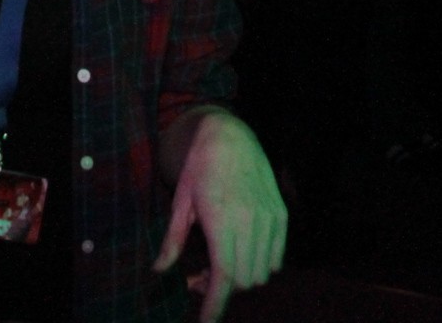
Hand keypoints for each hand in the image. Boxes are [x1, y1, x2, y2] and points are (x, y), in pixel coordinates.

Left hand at [156, 109, 286, 322]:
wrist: (231, 136)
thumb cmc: (200, 167)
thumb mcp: (180, 201)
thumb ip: (172, 240)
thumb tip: (160, 270)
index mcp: (221, 218)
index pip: (225, 275)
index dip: (216, 303)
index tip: (207, 322)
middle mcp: (250, 221)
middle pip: (243, 280)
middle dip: (220, 288)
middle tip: (198, 278)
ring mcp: (269, 219)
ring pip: (261, 273)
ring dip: (241, 279)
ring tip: (218, 263)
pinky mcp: (281, 216)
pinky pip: (276, 259)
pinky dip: (260, 266)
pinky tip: (241, 253)